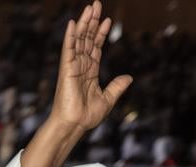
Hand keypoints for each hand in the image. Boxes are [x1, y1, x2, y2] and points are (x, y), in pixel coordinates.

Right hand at [49, 1, 131, 132]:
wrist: (75, 125)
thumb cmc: (87, 116)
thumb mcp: (108, 99)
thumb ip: (117, 87)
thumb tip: (129, 78)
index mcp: (90, 72)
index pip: (96, 47)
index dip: (101, 34)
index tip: (107, 20)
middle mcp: (81, 66)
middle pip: (87, 39)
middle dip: (92, 22)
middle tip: (97, 5)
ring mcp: (73, 66)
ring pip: (79, 40)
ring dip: (84, 23)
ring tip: (90, 8)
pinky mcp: (66, 69)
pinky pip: (68, 49)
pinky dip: (70, 36)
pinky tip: (72, 23)